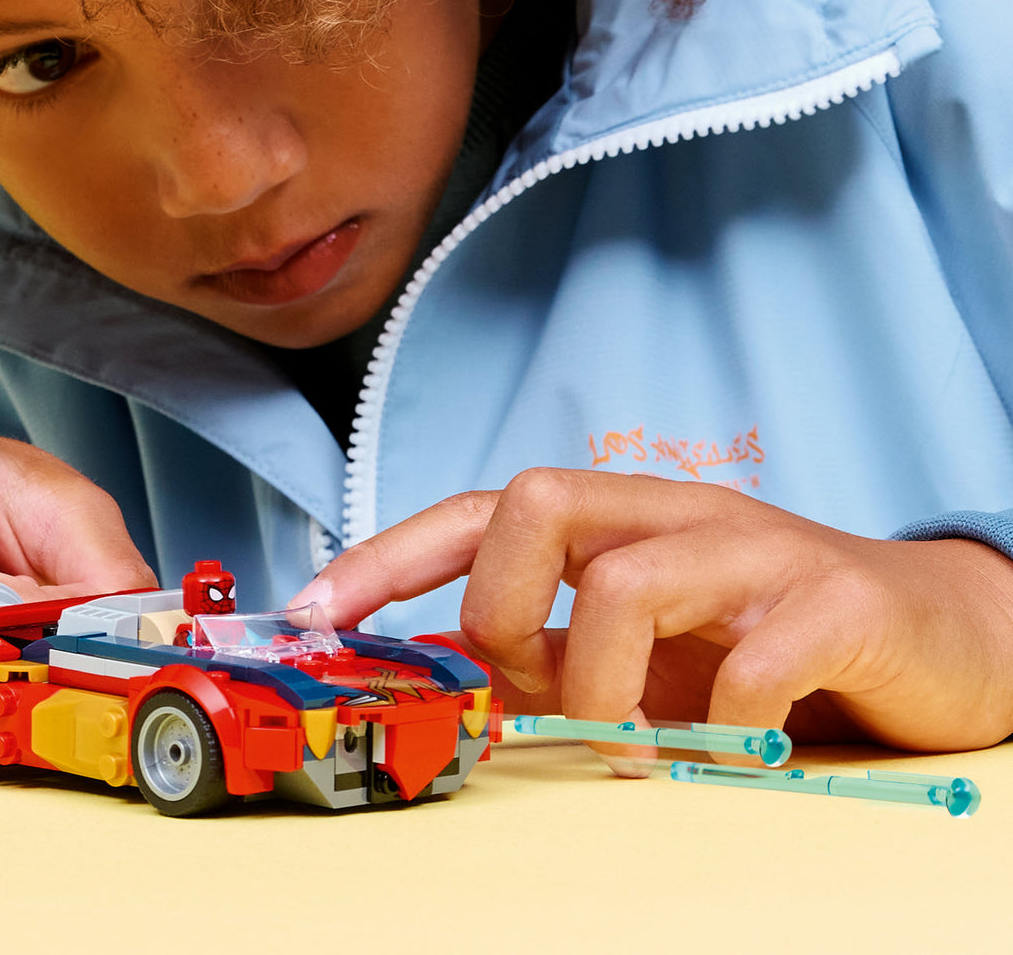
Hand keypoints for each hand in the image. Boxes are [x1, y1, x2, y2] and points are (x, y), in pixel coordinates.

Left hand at [292, 469, 1012, 752]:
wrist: (929, 631)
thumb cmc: (760, 634)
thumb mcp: (644, 647)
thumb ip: (558, 655)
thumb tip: (459, 689)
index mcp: (621, 521)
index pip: (480, 509)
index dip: (388, 555)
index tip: (313, 611)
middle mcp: (676, 515)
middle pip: (538, 501)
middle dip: (502, 611)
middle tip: (542, 690)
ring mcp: (755, 550)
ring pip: (626, 581)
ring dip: (604, 687)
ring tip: (638, 738)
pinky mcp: (833, 603)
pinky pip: (749, 662)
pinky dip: (718, 724)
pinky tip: (735, 740)